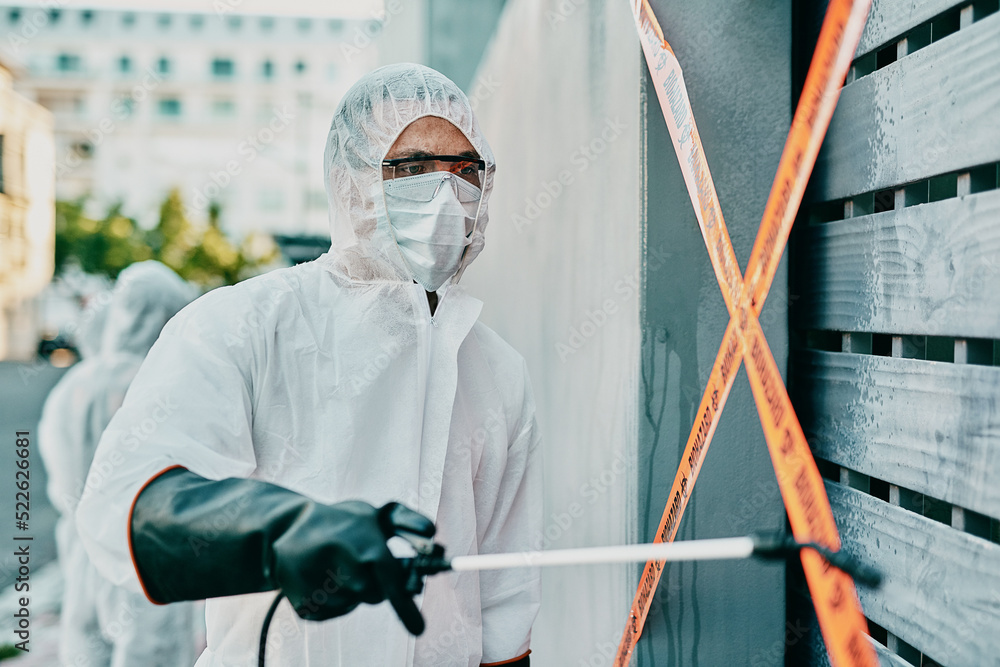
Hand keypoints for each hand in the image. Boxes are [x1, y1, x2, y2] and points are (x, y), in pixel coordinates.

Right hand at [272, 500, 434, 633]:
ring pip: (352, 603)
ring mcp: (322, 588)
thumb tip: (433, 535)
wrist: (288, 526)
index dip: (406, 608)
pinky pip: (332, 611)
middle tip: (361, 562)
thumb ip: (408, 525)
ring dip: (352, 590)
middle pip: (373, 596)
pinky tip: (322, 575)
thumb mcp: (376, 514)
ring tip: (337, 564)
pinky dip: (333, 598)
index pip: (393, 583)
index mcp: (368, 546)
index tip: (419, 630)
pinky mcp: (304, 604)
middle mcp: (345, 568)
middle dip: (374, 583)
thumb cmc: (343, 521)